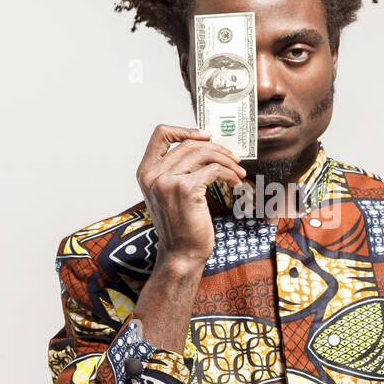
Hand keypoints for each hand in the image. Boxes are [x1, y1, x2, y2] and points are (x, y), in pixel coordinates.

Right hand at [136, 125, 245, 267]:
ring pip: (203, 153)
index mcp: (145, 172)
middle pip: (189, 143)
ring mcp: (167, 181)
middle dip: (217, 148)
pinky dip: (229, 173)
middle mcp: (152, 174)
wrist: (181, 254)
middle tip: (234, 158)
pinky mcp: (185, 189)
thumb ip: (177, 170)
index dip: (185, 129)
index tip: (206, 136)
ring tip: (238, 171)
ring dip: (226, 160)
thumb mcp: (170, 194)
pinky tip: (235, 183)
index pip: (161, 134)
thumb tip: (204, 147)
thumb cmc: (180, 227)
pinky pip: (213, 169)